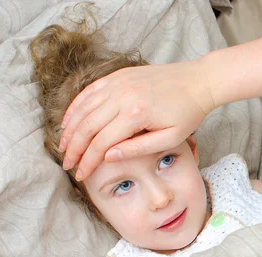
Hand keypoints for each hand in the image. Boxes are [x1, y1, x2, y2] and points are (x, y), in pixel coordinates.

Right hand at [60, 59, 215, 179]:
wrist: (198, 81)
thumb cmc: (188, 113)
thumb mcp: (171, 138)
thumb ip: (139, 149)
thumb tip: (108, 157)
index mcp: (136, 115)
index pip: (101, 143)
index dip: (87, 161)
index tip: (80, 175)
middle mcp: (122, 96)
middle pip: (87, 126)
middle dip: (73, 148)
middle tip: (66, 164)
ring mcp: (118, 83)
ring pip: (84, 108)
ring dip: (70, 128)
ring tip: (63, 146)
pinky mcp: (118, 76)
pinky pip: (90, 92)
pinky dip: (76, 106)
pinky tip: (70, 120)